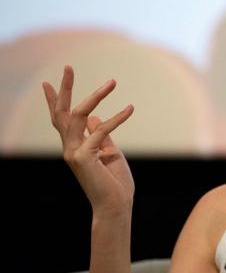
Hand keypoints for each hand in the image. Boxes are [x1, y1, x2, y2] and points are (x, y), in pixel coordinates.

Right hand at [43, 66, 134, 217]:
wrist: (116, 205)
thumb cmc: (114, 182)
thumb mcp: (109, 152)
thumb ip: (101, 135)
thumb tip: (96, 117)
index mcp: (75, 146)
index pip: (61, 120)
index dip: (55, 101)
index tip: (47, 84)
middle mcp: (70, 148)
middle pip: (62, 113)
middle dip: (65, 89)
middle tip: (68, 67)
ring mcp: (75, 152)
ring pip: (80, 116)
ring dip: (97, 96)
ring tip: (112, 81)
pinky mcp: (85, 157)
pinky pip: (101, 131)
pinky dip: (117, 118)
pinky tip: (130, 108)